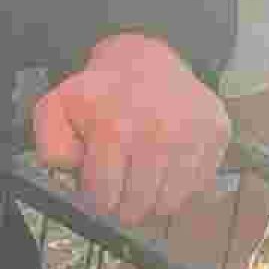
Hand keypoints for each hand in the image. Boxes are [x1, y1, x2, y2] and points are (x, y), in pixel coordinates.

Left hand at [30, 33, 231, 227]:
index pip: (104, 200)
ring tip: (143, 175)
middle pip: (137, 208)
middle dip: (123, 204)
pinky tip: (168, 164)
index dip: (97, 198)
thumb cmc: (100, 93)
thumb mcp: (58, 109)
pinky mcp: (217, 132)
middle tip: (121, 184)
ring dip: (153, 200)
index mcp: (116, 129)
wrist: (145, 59)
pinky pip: (198, 188)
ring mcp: (193, 133)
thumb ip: (52, 145)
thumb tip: (75, 168)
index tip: (98, 186)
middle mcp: (159, 132)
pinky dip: (181, 185)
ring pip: (169, 205)